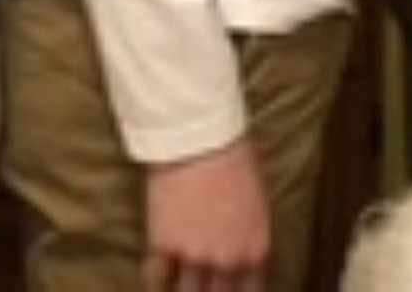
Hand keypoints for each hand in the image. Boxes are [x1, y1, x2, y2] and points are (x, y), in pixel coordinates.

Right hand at [143, 139, 270, 291]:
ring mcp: (194, 257)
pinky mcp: (163, 245)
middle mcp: (227, 262)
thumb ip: (250, 236)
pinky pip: (156, 278)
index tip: (225, 288)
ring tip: (178, 286)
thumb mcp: (257, 202)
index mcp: (255, 252)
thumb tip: (242, 252)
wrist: (200, 135)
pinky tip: (156, 279)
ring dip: (183, 290)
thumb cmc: (234, 156)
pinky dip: (155, 281)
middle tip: (200, 285)